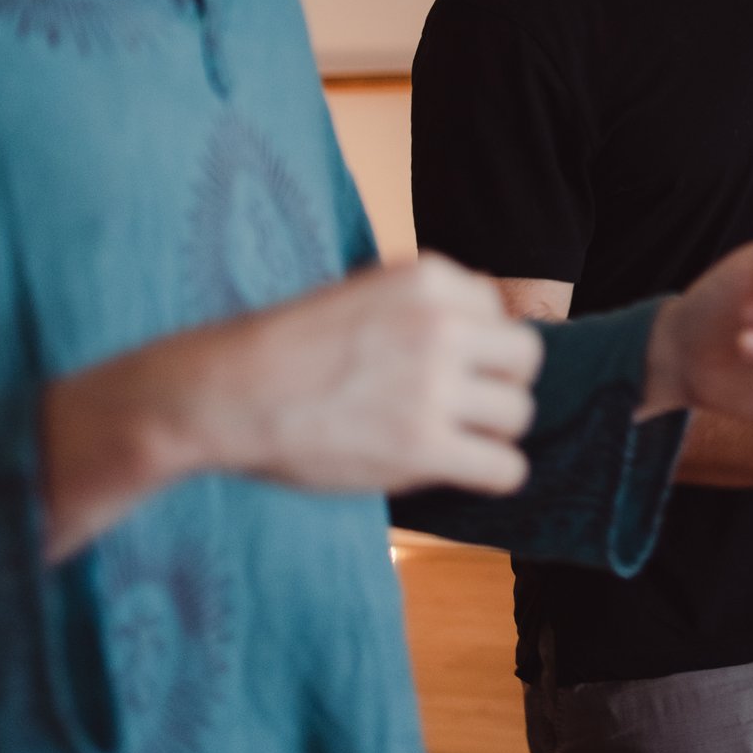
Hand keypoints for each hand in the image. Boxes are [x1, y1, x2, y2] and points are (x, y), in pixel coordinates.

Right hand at [44, 254, 539, 558]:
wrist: (228, 392)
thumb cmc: (289, 349)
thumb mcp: (365, 293)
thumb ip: (426, 306)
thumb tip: (494, 333)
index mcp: (428, 279)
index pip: (500, 311)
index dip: (476, 344)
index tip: (442, 366)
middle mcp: (441, 325)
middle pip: (524, 358)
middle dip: (500, 383)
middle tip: (462, 405)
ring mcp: (434, 386)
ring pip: (518, 414)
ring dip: (492, 432)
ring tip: (452, 439)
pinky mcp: (423, 447)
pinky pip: (505, 467)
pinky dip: (491, 474)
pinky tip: (461, 471)